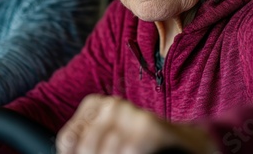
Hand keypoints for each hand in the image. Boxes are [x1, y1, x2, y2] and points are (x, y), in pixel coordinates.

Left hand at [56, 94, 217, 153]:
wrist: (186, 145)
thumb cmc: (140, 146)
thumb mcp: (108, 143)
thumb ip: (84, 145)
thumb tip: (66, 151)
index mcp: (94, 106)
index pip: (67, 139)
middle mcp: (112, 104)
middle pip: (86, 146)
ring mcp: (131, 113)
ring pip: (107, 149)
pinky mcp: (150, 126)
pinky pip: (130, 149)